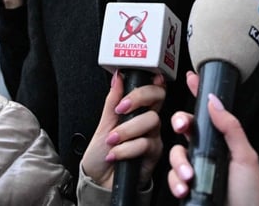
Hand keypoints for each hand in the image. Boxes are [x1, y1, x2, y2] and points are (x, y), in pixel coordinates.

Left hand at [81, 71, 165, 187]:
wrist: (100, 181)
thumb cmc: (101, 153)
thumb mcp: (103, 124)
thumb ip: (112, 101)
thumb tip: (117, 77)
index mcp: (137, 110)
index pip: (152, 89)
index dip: (152, 82)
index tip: (140, 79)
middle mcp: (148, 121)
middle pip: (158, 98)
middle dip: (138, 98)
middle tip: (121, 108)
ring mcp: (152, 136)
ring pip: (151, 120)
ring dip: (127, 130)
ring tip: (112, 140)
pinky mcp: (154, 154)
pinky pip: (146, 144)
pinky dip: (126, 149)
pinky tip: (115, 154)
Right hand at [167, 71, 258, 203]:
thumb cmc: (249, 193)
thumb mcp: (246, 156)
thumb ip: (231, 128)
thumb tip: (215, 101)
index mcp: (221, 140)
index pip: (207, 112)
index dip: (198, 93)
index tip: (192, 77)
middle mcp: (206, 151)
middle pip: (184, 127)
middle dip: (179, 122)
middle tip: (182, 126)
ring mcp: (194, 167)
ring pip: (175, 153)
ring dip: (179, 163)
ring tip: (190, 176)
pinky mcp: (184, 185)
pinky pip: (171, 176)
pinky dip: (175, 181)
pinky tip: (185, 188)